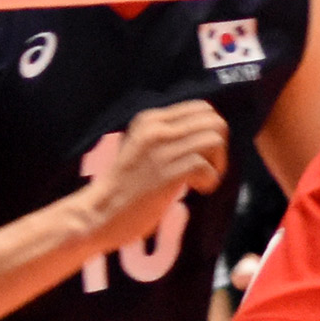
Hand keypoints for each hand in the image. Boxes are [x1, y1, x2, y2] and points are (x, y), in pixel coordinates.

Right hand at [74, 101, 229, 249]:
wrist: (100, 213)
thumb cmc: (125, 187)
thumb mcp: (142, 148)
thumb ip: (167, 137)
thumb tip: (207, 135)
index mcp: (150, 119)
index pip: (201, 108)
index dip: (211, 132)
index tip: (202, 155)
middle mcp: (156, 129)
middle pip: (213, 120)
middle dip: (219, 147)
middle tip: (207, 168)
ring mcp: (160, 150)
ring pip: (213, 139)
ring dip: (217, 163)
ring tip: (202, 180)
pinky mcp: (166, 173)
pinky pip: (206, 166)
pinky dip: (210, 180)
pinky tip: (197, 189)